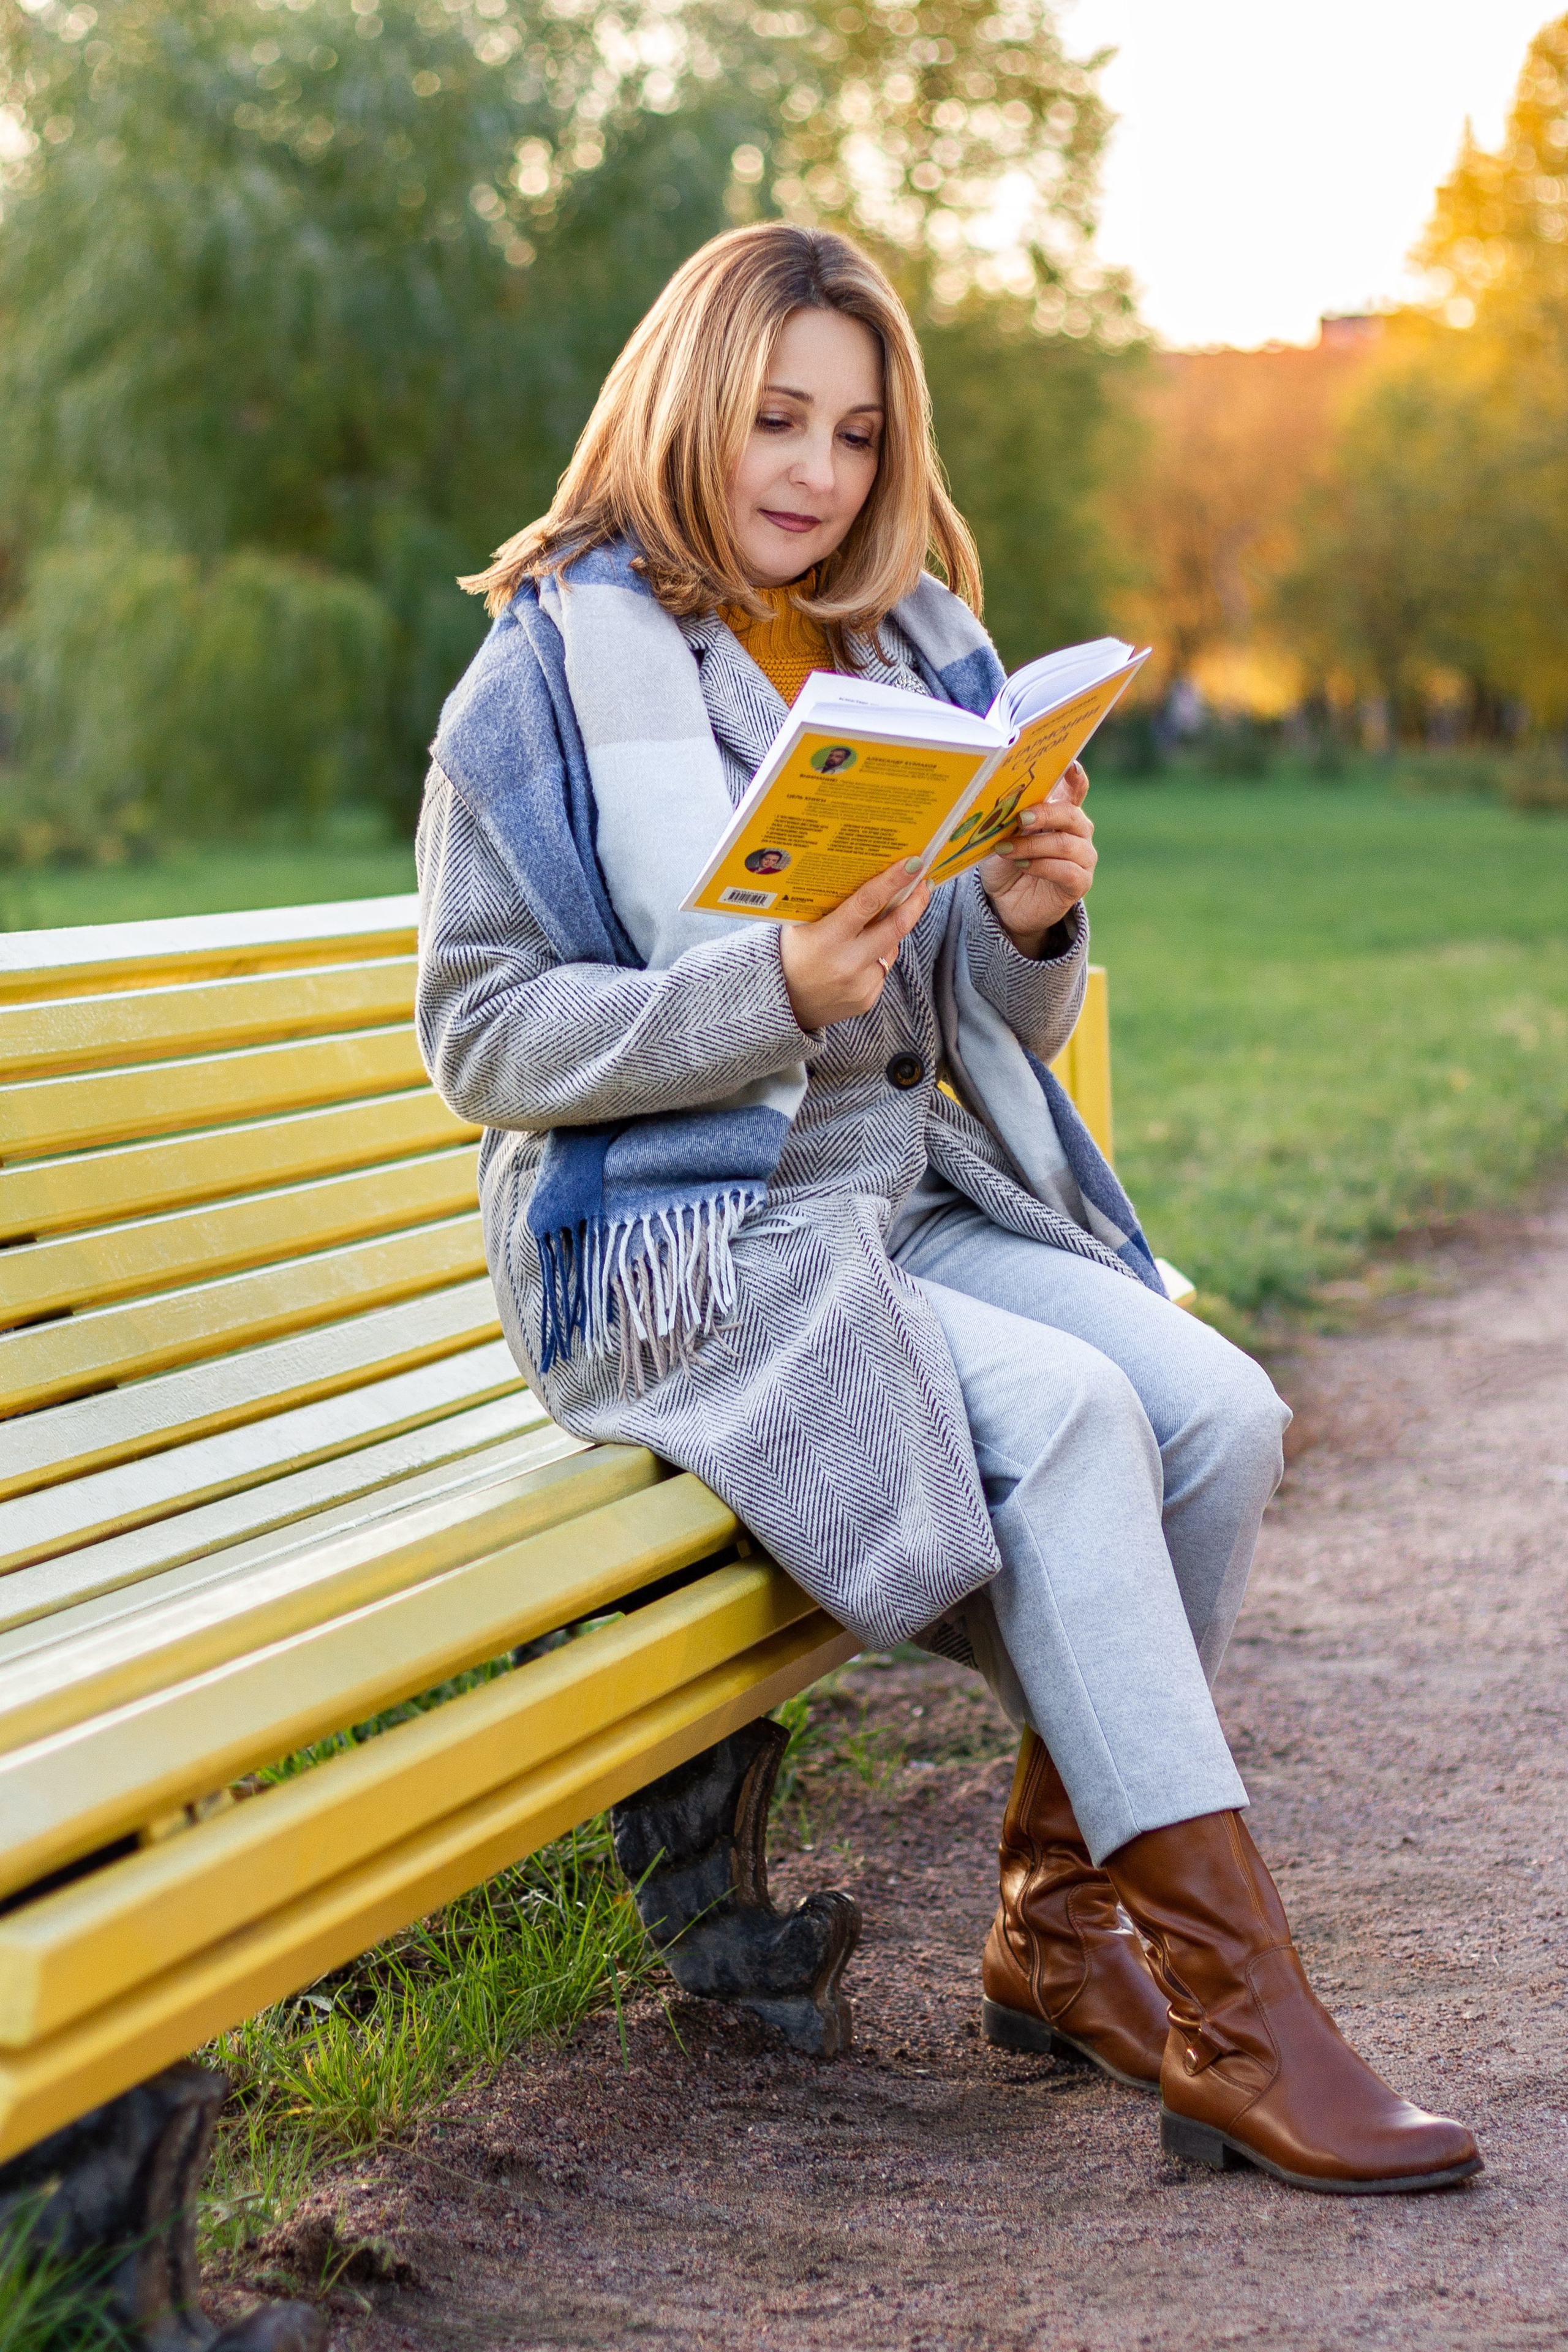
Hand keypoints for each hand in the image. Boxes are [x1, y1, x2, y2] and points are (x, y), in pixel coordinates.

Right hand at [779, 858, 931, 1030]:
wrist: (781, 1003)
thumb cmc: (790, 954)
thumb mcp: (800, 924)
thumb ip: (831, 906)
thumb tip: (871, 876)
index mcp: (827, 939)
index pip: (867, 903)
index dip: (893, 881)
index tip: (914, 865)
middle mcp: (847, 964)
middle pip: (895, 927)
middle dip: (914, 903)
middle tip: (922, 885)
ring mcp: (860, 985)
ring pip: (890, 947)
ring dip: (888, 933)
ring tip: (868, 930)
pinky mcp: (867, 999)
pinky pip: (882, 969)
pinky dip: (875, 958)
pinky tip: (855, 959)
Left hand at [978, 761, 1095, 955]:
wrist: (1005, 903)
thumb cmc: (1006, 862)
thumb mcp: (1003, 836)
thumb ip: (1011, 820)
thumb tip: (1009, 806)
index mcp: (1061, 813)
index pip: (1076, 789)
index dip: (1075, 777)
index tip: (1070, 764)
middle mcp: (1078, 832)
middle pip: (1071, 815)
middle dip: (1045, 814)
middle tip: (1021, 818)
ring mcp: (1083, 857)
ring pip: (1066, 844)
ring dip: (1033, 845)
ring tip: (1007, 849)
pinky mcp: (1079, 882)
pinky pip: (1067, 871)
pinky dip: (1041, 866)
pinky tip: (1022, 865)